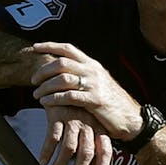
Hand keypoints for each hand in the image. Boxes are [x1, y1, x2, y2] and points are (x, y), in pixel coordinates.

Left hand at [29, 41, 143, 140]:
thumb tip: (63, 72)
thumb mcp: (99, 83)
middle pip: (61, 63)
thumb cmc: (112, 103)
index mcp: (93, 65)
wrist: (132, 119)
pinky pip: (69, 96)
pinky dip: (54, 98)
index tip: (35, 47)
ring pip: (62, 79)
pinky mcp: (95, 100)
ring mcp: (95, 85)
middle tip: (33, 80)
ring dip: (45, 86)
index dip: (50, 45)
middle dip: (43, 71)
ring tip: (36, 94)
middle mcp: (93, 71)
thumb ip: (84, 75)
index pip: (69, 48)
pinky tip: (46, 102)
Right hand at [40, 105, 112, 164]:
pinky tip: (43, 161)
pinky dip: (47, 151)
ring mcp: (73, 118)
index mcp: (99, 128)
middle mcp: (88, 124)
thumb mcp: (87, 124)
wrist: (61, 83)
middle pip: (86, 152)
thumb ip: (91, 145)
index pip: (105, 151)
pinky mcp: (57, 114)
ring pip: (68, 148)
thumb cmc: (76, 110)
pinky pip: (52, 137)